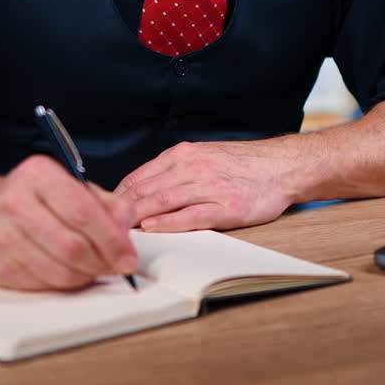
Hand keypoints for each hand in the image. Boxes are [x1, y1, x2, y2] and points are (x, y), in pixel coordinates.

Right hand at [0, 156, 138, 289]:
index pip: (83, 211)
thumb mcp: (71, 186)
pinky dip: (63, 283)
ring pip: (58, 271)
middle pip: (72, 245)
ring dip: (85, 275)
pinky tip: (68, 271)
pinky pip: (41, 284)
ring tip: (93, 268)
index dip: (112, 239)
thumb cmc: (34, 198)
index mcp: (37, 174)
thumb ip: (106, 204)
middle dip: (102, 262)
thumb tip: (125, 228)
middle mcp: (13, 201)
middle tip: (116, 267)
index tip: (129, 257)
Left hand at [115, 140, 296, 231]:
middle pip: (146, 190)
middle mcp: (193, 168)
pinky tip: (153, 228)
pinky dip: (168, 223)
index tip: (103, 210)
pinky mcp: (226, 207)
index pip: (139, 176)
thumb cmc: (244, 165)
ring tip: (118, 229)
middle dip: (121, 209)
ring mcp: (210, 187)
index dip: (117, 195)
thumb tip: (143, 187)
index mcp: (185, 155)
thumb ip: (176, 170)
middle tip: (101, 224)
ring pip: (163, 201)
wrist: (282, 165)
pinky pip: (191, 216)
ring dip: (138, 216)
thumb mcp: (204, 155)